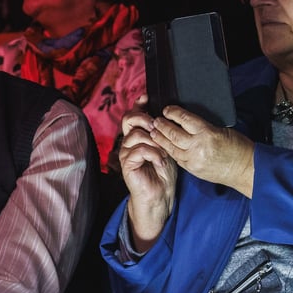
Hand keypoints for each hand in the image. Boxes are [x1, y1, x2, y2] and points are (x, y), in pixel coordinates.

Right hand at [118, 95, 177, 252]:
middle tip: (157, 128)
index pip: (133, 115)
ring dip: (154, 141)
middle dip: (144, 119)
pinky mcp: (127, 164)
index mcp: (138, 136)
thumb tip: (163, 116)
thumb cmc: (163, 173)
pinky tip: (160, 162)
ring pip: (136, 134)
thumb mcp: (166, 148)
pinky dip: (153, 154)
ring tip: (164, 153)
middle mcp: (129, 142)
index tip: (146, 97)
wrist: (159, 195)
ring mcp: (126, 152)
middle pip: (128, 119)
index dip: (138, 104)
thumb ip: (162, 133)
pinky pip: (139, 150)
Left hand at [150, 105, 254, 196]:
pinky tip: (164, 145)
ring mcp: (193, 159)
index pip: (184, 119)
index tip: (167, 109)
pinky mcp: (192, 169)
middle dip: (162, 125)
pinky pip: (176, 157)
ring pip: (171, 147)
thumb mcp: (221, 130)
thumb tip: (185, 121)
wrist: (246, 170)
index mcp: (207, 133)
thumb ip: (202, 127)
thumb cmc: (238, 148)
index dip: (173, 113)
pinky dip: (169, 150)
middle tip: (155, 120)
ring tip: (154, 132)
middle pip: (173, 133)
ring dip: (160, 138)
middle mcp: (198, 146)